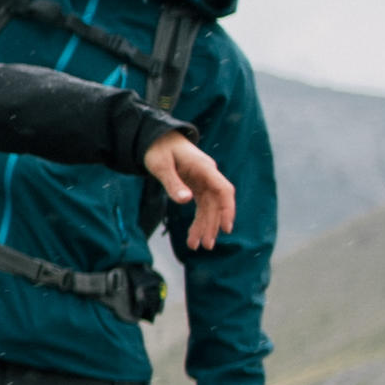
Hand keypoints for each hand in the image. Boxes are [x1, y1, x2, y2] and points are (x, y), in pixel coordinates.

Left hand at [140, 133, 236, 247]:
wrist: (157, 138)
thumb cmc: (158, 149)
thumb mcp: (161, 165)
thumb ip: (173, 183)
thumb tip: (186, 200)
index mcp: (204, 168)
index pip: (223, 190)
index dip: (227, 208)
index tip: (226, 227)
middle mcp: (208, 175)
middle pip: (216, 203)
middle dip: (212, 225)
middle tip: (206, 245)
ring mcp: (203, 181)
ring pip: (209, 208)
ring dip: (205, 226)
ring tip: (196, 246)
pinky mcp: (196, 186)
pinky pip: (201, 206)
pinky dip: (198, 221)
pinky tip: (194, 235)